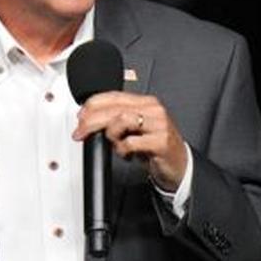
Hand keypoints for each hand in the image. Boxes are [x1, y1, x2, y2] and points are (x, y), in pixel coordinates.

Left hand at [72, 91, 186, 190]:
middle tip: (80, 132)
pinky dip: (122, 149)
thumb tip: (88, 120)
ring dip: (110, 134)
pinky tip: (126, 154)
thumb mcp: (135, 129)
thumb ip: (117, 120)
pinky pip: (131, 142)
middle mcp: (153, 109)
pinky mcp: (161, 142)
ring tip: (115, 144)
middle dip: (91, 120)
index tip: (80, 117)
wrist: (180, 164)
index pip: (114, 96)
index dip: (93, 105)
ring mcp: (158, 124)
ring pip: (121, 120)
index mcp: (145, 102)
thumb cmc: (155, 146)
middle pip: (114, 108)